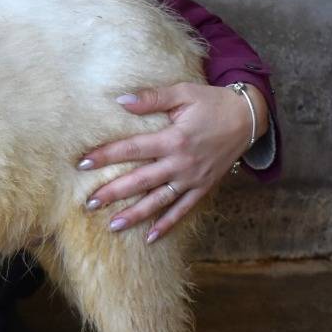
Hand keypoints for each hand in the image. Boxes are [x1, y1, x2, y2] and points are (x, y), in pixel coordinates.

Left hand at [77, 83, 267, 243]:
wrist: (248, 118)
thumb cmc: (212, 102)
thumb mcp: (183, 93)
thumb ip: (152, 98)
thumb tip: (120, 100)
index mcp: (174, 138)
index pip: (133, 149)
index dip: (107, 155)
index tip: (83, 163)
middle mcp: (181, 163)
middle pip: (141, 180)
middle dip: (114, 192)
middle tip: (89, 203)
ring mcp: (192, 179)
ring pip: (159, 201)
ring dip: (136, 215)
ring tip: (112, 226)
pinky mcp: (203, 188)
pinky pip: (183, 210)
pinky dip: (167, 225)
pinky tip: (149, 238)